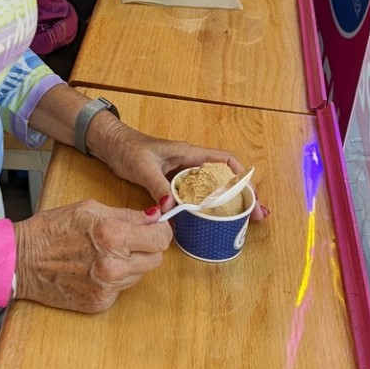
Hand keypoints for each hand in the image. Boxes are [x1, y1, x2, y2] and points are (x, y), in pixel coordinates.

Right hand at [14, 199, 170, 311]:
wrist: (21, 260)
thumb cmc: (51, 229)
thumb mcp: (89, 208)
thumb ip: (126, 215)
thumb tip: (155, 217)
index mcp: (112, 235)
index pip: (160, 239)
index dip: (162, 231)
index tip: (157, 227)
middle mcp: (113, 265)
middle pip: (156, 259)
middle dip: (148, 246)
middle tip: (131, 238)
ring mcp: (107, 288)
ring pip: (140, 274)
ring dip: (132, 262)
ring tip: (106, 252)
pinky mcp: (99, 303)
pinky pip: (121, 288)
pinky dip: (115, 278)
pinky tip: (94, 268)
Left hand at [88, 121, 267, 222]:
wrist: (112, 146)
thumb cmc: (128, 149)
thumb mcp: (143, 167)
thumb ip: (158, 186)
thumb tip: (171, 207)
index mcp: (189, 153)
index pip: (224, 161)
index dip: (241, 176)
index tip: (251, 194)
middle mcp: (190, 163)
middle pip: (224, 178)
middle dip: (243, 195)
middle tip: (257, 215)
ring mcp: (183, 174)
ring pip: (212, 189)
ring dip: (228, 204)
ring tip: (243, 221)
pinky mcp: (173, 184)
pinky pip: (196, 197)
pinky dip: (206, 208)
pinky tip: (210, 222)